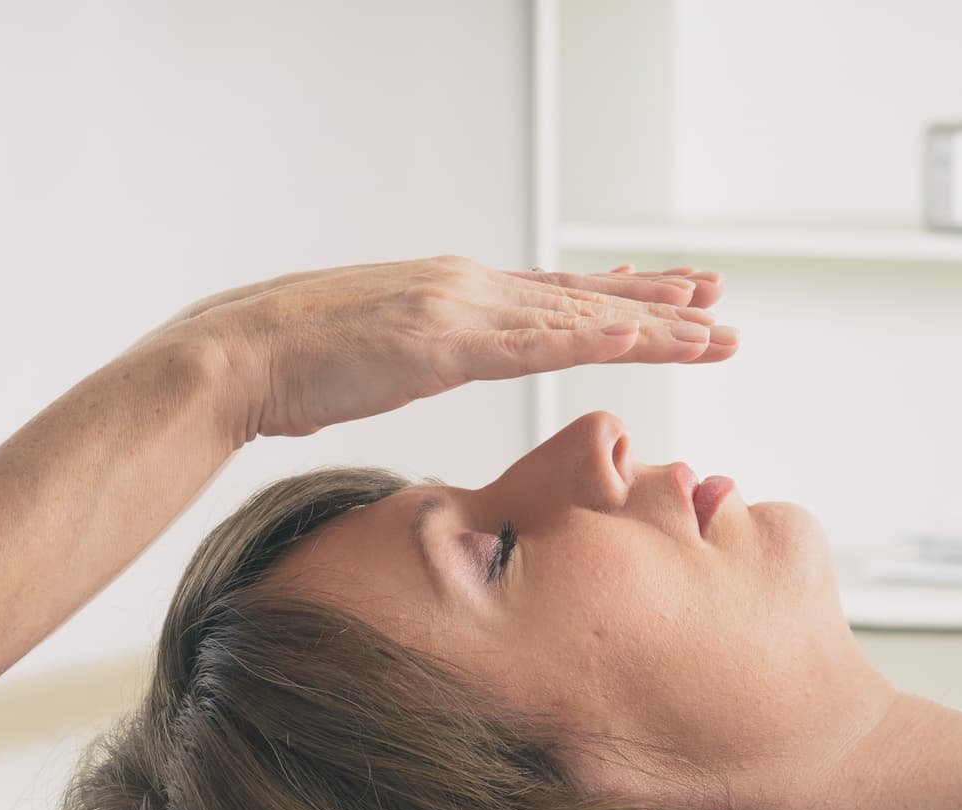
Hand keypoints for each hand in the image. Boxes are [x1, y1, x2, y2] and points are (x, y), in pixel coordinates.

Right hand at [129, 255, 735, 441]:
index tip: (674, 300)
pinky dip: (594, 336)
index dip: (619, 299)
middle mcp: (470, 289)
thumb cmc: (296, 368)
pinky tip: (642, 337)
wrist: (237, 355)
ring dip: (653, 325)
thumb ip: (421, 357)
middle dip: (660, 304)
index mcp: (457, 297)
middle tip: (724, 306)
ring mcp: (461, 308)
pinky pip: (536, 341)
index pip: (556, 297)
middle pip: (584, 297)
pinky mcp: (445, 339)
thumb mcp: (380, 363)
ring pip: (578, 315)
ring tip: (716, 331)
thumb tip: (432, 364)